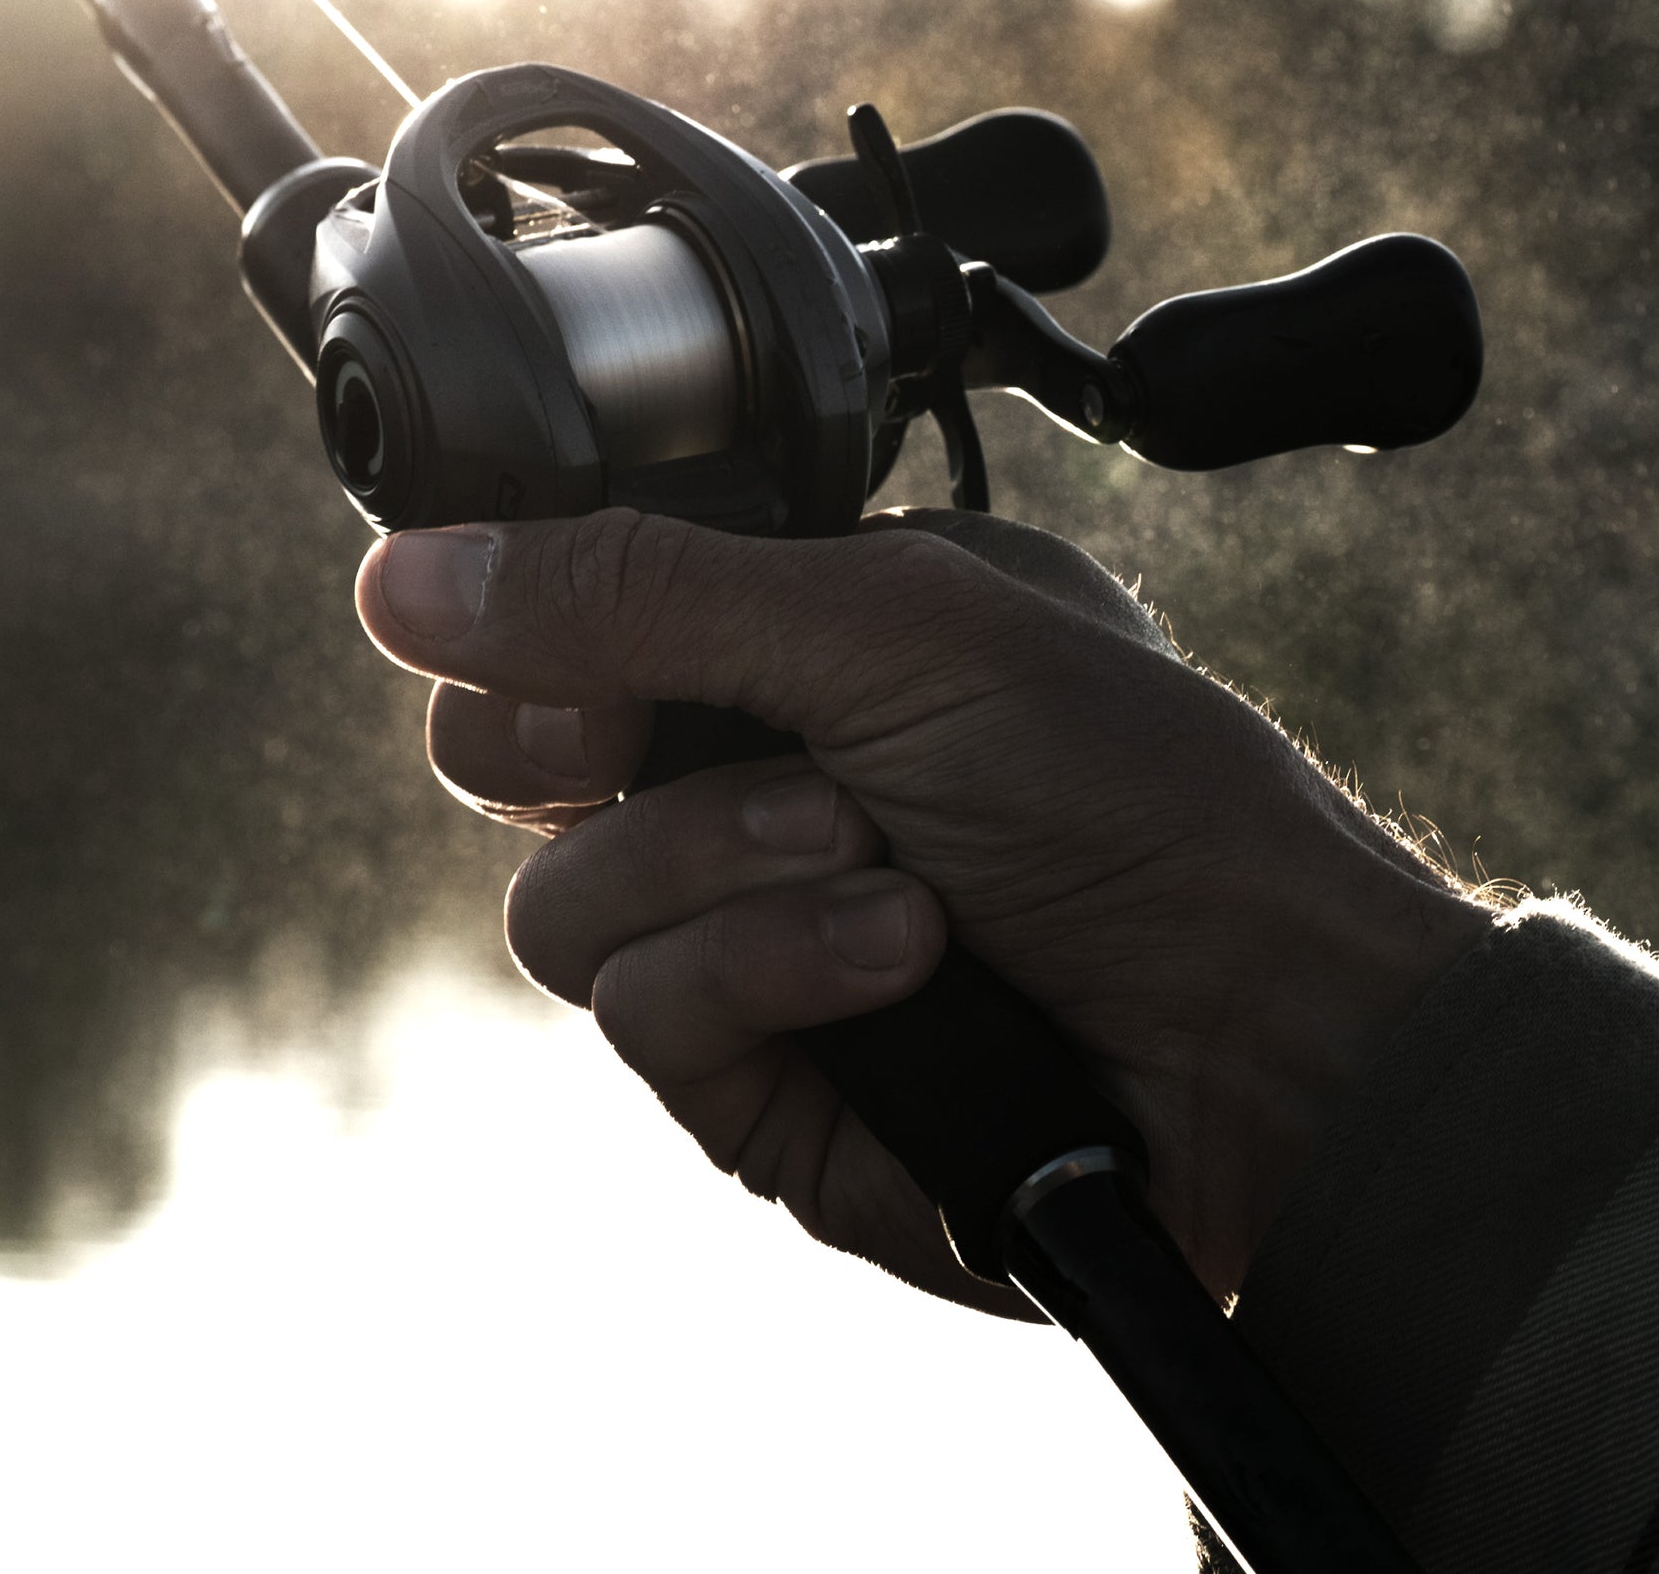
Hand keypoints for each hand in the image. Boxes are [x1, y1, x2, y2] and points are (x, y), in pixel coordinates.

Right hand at [356, 508, 1488, 1307]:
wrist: (1260, 1025)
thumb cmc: (1125, 786)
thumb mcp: (890, 630)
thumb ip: (644, 594)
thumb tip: (398, 579)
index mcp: (770, 645)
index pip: (550, 622)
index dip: (525, 631)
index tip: (576, 640)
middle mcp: (733, 784)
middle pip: (510, 764)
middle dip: (595, 744)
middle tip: (721, 739)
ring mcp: (735, 938)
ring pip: (559, 905)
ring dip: (718, 864)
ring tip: (881, 859)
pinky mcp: (750, 1079)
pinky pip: (644, 1016)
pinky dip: (767, 973)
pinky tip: (902, 960)